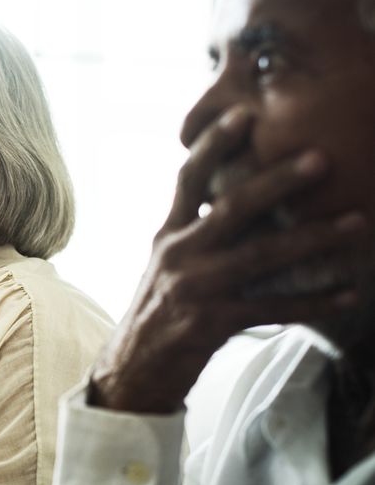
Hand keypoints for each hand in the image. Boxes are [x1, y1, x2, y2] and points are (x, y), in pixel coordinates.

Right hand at [90, 106, 365, 413]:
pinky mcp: (211, 323)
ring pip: (260, 256)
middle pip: (231, 209)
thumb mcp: (167, 265)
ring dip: (313, 238)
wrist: (132, 371)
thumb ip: (197, 233)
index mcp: (168, 235)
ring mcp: (194, 289)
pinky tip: (348, 293)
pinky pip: (274, 309)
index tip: (243, 113)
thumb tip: (246, 202)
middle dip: (278, 181)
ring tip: (356, 223)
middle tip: (321, 158)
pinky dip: (314, 302)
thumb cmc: (158, 313)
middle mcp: (178, 255)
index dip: (213, 145)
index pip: (188, 180)